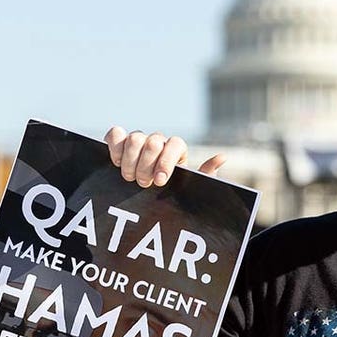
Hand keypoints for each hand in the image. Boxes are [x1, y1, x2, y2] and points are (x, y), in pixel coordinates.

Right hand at [103, 127, 225, 186]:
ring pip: (134, 137)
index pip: (175, 144)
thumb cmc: (172, 195)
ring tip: (129, 178)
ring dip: (130, 160)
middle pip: (153, 141)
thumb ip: (205, 174)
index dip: (166, 160)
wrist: (148, 203)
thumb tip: (222, 157)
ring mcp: (138, 142)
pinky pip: (115, 134)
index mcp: (176, 151)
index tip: (160, 181)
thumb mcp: (191, 189)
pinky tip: (115, 162)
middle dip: (146, 165)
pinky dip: (114, 145)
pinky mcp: (119, 143)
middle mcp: (158, 143)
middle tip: (144, 184)